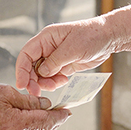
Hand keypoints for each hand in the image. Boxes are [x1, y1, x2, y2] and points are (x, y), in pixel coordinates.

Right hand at [0, 82, 69, 129]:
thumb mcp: (4, 92)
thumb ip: (28, 100)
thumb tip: (45, 105)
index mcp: (15, 124)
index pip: (46, 122)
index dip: (59, 117)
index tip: (67, 111)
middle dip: (54, 123)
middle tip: (62, 113)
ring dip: (42, 126)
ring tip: (48, 115)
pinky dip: (30, 129)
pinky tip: (31, 120)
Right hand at [14, 3, 130, 95]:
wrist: (108, 37)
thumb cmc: (91, 36)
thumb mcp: (72, 48)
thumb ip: (55, 61)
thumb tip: (41, 73)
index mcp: (46, 38)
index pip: (26, 54)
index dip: (21, 70)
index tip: (21, 85)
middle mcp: (47, 47)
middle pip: (31, 66)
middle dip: (32, 80)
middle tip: (36, 93)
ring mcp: (55, 57)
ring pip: (41, 74)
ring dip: (45, 83)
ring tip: (57, 85)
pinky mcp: (63, 65)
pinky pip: (53, 77)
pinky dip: (55, 82)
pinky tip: (64, 81)